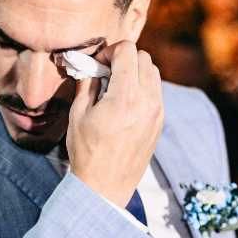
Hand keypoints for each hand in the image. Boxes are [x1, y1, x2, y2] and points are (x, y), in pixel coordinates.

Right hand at [66, 40, 164, 207]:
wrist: (106, 186)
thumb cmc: (87, 152)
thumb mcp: (78, 115)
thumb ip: (87, 84)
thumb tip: (91, 66)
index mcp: (125, 97)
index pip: (127, 51)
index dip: (110, 51)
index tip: (98, 64)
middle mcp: (147, 101)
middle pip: (144, 58)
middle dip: (124, 59)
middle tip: (106, 72)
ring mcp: (157, 111)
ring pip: (153, 72)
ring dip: (135, 71)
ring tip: (117, 87)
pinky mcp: (160, 121)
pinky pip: (156, 91)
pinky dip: (143, 86)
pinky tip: (125, 101)